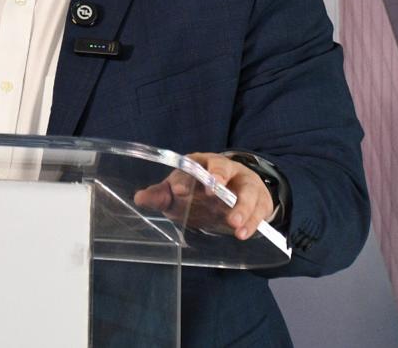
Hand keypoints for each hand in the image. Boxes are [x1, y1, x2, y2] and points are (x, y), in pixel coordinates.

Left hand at [133, 152, 274, 240]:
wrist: (234, 196)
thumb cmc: (200, 192)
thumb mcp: (179, 194)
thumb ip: (160, 196)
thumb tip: (139, 198)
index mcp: (200, 163)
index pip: (191, 166)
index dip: (184, 178)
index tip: (177, 191)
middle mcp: (223, 168)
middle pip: (222, 167)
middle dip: (216, 178)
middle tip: (211, 191)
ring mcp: (244, 183)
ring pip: (245, 190)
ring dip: (240, 206)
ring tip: (232, 222)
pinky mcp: (259, 200)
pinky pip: (258, 210)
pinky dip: (251, 222)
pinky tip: (242, 233)